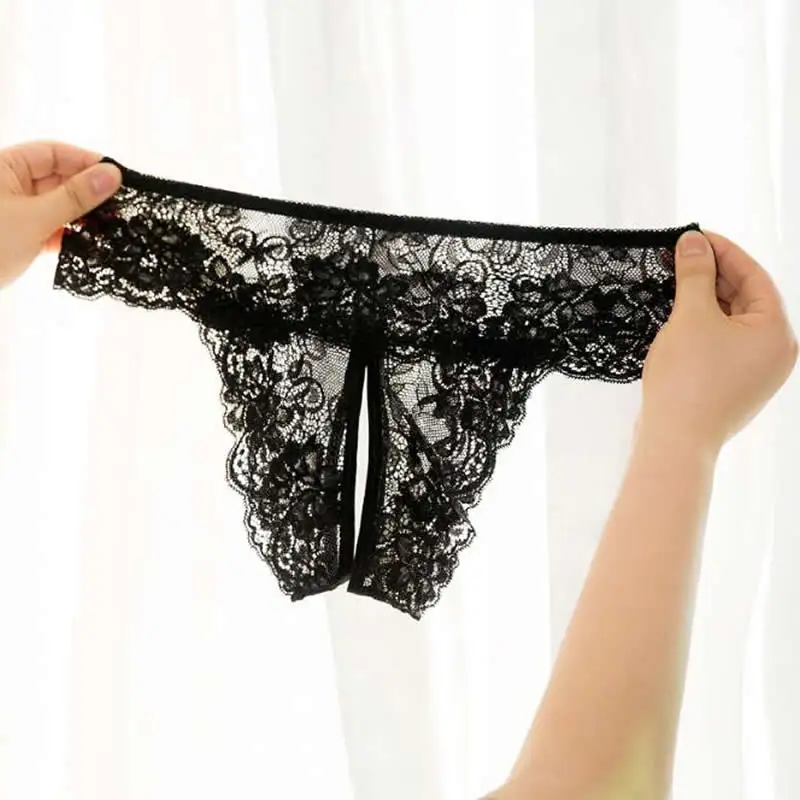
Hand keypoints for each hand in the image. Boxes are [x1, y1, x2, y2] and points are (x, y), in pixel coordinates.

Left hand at [0, 140, 121, 288]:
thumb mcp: (35, 218)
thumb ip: (75, 197)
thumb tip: (112, 174)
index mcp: (4, 166)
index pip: (53, 153)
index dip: (86, 162)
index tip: (117, 177)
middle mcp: (8, 185)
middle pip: (58, 179)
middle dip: (88, 192)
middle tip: (121, 207)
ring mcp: (14, 212)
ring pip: (57, 206)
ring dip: (82, 217)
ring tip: (110, 228)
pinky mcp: (19, 236)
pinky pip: (51, 228)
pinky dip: (69, 235)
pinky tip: (88, 246)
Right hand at [639, 229, 797, 454]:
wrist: (674, 441)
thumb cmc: (687, 379)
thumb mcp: (691, 316)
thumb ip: (694, 274)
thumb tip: (694, 241)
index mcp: (777, 333)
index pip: (754, 277)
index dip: (722, 251)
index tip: (692, 237)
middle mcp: (775, 353)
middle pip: (745, 299)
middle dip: (712, 276)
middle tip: (678, 258)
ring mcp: (754, 373)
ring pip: (731, 323)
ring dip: (704, 301)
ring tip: (673, 284)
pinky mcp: (731, 387)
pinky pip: (721, 345)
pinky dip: (701, 327)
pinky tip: (676, 318)